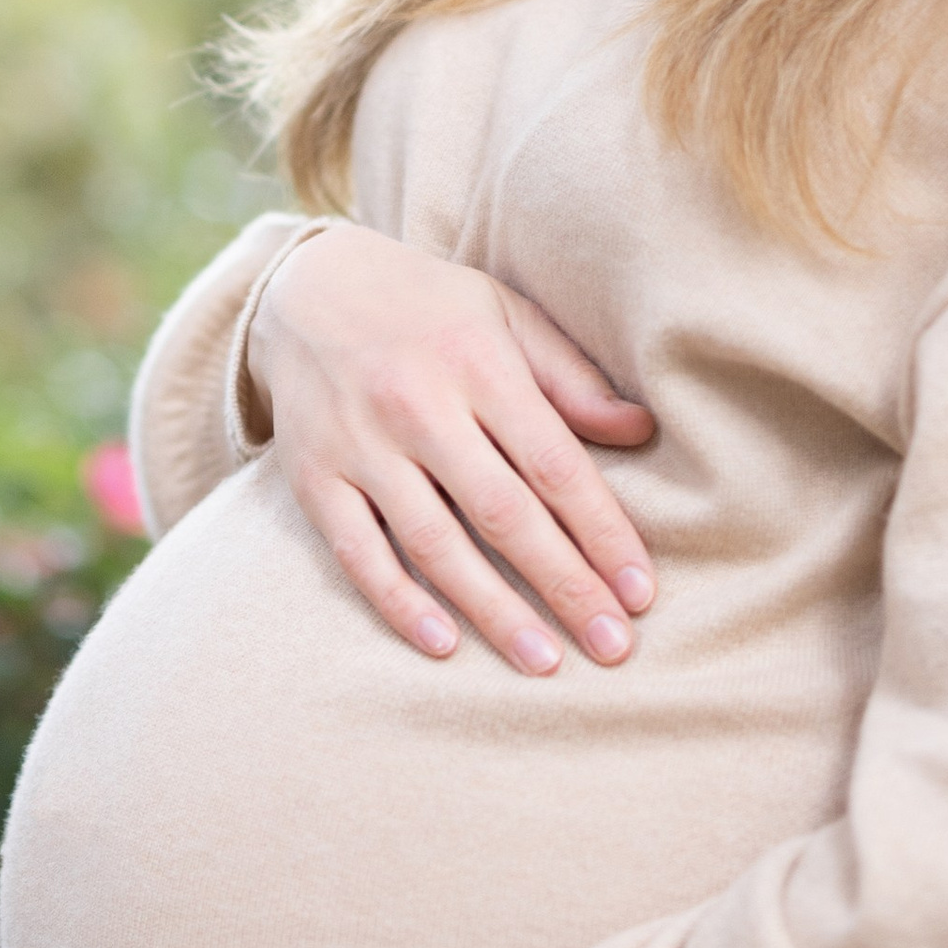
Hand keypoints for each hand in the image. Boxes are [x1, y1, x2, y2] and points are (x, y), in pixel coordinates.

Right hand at [249, 223, 656, 674]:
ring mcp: (361, 445)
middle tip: (613, 647)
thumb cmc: (428, 307)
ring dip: (494, 611)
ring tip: (545, 661)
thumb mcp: (504, 314)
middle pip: (503, 513)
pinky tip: (444, 644)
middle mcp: (419, 406)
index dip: (602, 532)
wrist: (306, 286)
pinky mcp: (314, 477)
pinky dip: (399, 603)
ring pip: (435, 544)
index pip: (554, 464)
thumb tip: (641, 429)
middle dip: (564, 586)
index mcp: (478, 363)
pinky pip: (359, 553)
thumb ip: (569, 376)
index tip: (639, 592)